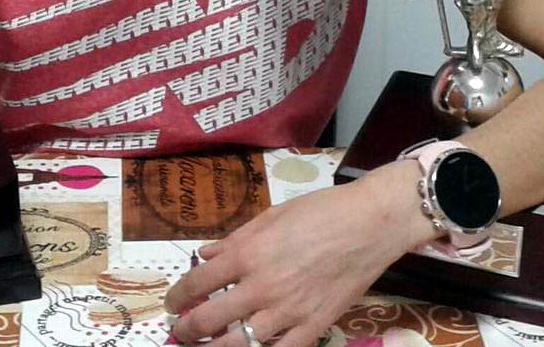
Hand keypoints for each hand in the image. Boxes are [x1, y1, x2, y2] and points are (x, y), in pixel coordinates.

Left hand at [165, 161, 433, 346]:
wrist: (371, 224)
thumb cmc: (321, 211)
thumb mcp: (272, 215)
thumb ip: (236, 238)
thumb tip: (205, 254)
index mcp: (249, 253)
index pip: (198, 282)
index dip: (178, 296)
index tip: (172, 303)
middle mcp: (262, 286)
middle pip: (210, 319)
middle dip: (187, 329)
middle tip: (180, 330)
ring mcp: (289, 312)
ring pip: (239, 344)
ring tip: (207, 346)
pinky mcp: (315, 328)